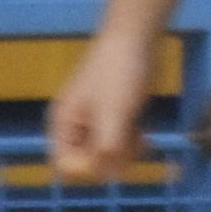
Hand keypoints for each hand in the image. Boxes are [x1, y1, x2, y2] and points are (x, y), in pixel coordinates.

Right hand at [45, 30, 151, 180]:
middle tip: (131, 145)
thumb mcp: (112, 113)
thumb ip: (105, 147)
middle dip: (111, 161)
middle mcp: (78, 126)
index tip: (110, 161)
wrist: (138, 36)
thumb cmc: (119, 72)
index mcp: (64, 123)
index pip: (64, 164)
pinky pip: (123, 143)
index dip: (86, 170)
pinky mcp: (118, 117)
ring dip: (126, 153)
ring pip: (110, 155)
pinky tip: (146, 131)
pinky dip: (134, 142)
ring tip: (141, 136)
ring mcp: (99, 122)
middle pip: (89, 163)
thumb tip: (103, 175)